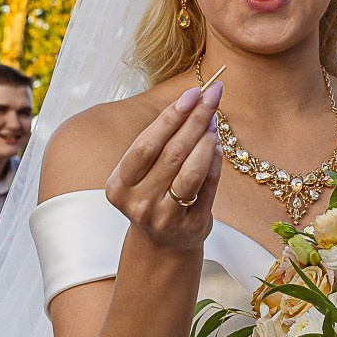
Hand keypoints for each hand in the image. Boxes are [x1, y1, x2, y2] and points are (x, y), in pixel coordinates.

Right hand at [107, 78, 223, 253]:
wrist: (160, 244)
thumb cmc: (151, 196)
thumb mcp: (141, 174)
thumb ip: (159, 142)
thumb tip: (193, 102)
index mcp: (118, 186)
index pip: (146, 144)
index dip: (170, 116)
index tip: (192, 92)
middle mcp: (139, 203)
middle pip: (171, 154)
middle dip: (195, 119)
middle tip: (213, 94)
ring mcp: (165, 218)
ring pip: (191, 172)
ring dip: (206, 141)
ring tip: (214, 120)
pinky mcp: (190, 226)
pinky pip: (207, 188)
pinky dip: (215, 162)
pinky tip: (217, 144)